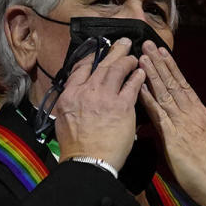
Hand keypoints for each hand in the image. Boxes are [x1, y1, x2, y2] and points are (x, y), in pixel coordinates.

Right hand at [54, 38, 145, 170]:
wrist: (88, 162)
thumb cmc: (76, 148)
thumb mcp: (63, 120)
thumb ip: (71, 104)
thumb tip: (76, 98)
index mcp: (70, 95)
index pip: (80, 68)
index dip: (91, 57)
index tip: (99, 53)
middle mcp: (86, 92)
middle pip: (102, 64)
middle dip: (114, 51)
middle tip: (122, 43)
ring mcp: (105, 97)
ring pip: (118, 69)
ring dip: (127, 60)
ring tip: (134, 57)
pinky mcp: (122, 106)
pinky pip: (132, 85)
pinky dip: (137, 76)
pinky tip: (142, 73)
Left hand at [138, 41, 205, 205]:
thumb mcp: (194, 143)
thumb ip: (179, 130)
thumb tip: (162, 125)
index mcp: (200, 114)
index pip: (183, 85)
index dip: (172, 69)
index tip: (162, 53)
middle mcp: (193, 114)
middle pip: (175, 83)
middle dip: (161, 63)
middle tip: (149, 44)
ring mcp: (184, 123)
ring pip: (167, 93)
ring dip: (153, 74)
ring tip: (143, 57)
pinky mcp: (175, 136)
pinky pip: (160, 113)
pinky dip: (149, 98)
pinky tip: (140, 86)